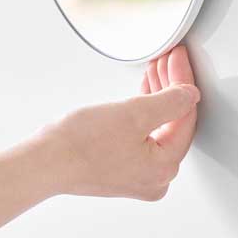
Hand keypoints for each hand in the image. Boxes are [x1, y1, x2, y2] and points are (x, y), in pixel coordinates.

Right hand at [44, 45, 199, 200]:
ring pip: (159, 128)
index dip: (183, 82)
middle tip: (168, 60)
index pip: (185, 116)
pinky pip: (143, 136)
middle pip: (174, 123)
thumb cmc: (81, 144)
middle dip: (172, 88)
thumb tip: (191, 95)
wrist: (46, 161)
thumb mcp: (133, 114)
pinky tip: (141, 94)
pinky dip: (144, 113)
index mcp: (164, 167)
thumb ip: (169, 102)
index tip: (178, 60)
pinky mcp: (121, 168)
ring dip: (158, 97)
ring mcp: (138, 175)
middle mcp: (155, 178)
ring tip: (155, 71)